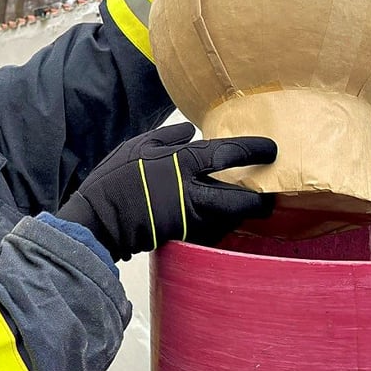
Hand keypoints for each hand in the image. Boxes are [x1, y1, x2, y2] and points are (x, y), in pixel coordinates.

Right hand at [57, 123, 275, 260]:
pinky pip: (212, 231)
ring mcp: (190, 220)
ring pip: (229, 219)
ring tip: (244, 204)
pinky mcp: (184, 238)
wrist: (99, 220)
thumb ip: (168, 138)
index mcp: (182, 163)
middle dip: (261, 200)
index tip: (271, 149)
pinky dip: (218, 224)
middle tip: (268, 195)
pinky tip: (215, 218)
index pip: (229, 154)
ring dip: (238, 213)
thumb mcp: (138, 145)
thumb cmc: (115, 179)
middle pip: (242, 200)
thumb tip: (189, 131)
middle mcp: (193, 193)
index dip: (254, 151)